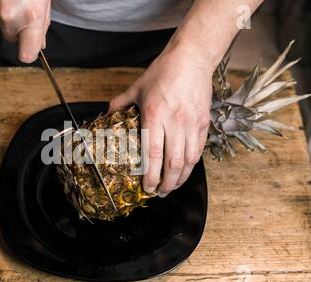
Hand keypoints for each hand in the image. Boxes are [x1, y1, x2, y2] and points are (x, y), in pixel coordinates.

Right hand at [0, 0, 50, 62]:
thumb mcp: (43, 1)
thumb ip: (41, 24)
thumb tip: (38, 43)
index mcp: (31, 17)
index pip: (27, 55)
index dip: (28, 52)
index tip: (29, 50)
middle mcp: (9, 16)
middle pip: (11, 38)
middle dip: (16, 27)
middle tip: (22, 6)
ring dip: (4, 13)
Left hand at [109, 45, 212, 196]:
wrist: (192, 60)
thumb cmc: (163, 73)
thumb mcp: (137, 87)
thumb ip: (120, 104)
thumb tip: (107, 115)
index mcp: (155, 116)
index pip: (153, 154)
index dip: (150, 175)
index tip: (146, 187)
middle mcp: (175, 123)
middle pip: (173, 163)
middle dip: (166, 184)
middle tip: (159, 193)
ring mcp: (191, 124)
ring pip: (188, 161)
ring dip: (181, 178)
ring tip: (172, 187)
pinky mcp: (203, 123)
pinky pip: (199, 150)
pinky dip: (191, 165)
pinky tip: (185, 171)